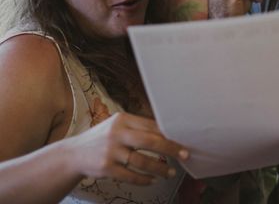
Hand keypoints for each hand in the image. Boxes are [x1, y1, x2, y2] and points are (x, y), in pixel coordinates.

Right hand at [66, 112, 188, 185]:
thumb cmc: (102, 139)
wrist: (73, 155)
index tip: (184, 139)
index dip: (170, 134)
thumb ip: (138, 128)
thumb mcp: (117, 127)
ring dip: (160, 168)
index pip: (152, 126)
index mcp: (123, 119)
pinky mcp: (106, 168)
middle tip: (185, 155)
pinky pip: (131, 176)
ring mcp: (111, 151)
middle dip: (171, 149)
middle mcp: (117, 133)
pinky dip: (144, 179)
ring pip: (142, 161)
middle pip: (150, 141)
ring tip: (171, 172)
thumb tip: (168, 134)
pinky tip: (153, 180)